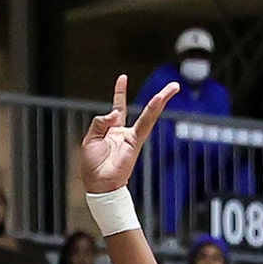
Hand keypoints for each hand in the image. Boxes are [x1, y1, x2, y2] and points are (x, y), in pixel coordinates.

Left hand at [80, 74, 178, 195]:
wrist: (99, 186)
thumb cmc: (92, 168)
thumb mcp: (90, 139)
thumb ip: (100, 122)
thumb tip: (114, 113)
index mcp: (112, 130)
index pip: (118, 107)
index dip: (120, 92)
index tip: (122, 77)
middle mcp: (124, 132)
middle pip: (141, 109)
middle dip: (157, 98)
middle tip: (172, 86)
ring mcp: (131, 138)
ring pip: (149, 115)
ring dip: (161, 101)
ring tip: (173, 88)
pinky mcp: (135, 143)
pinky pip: (144, 125)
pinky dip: (151, 112)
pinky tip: (159, 101)